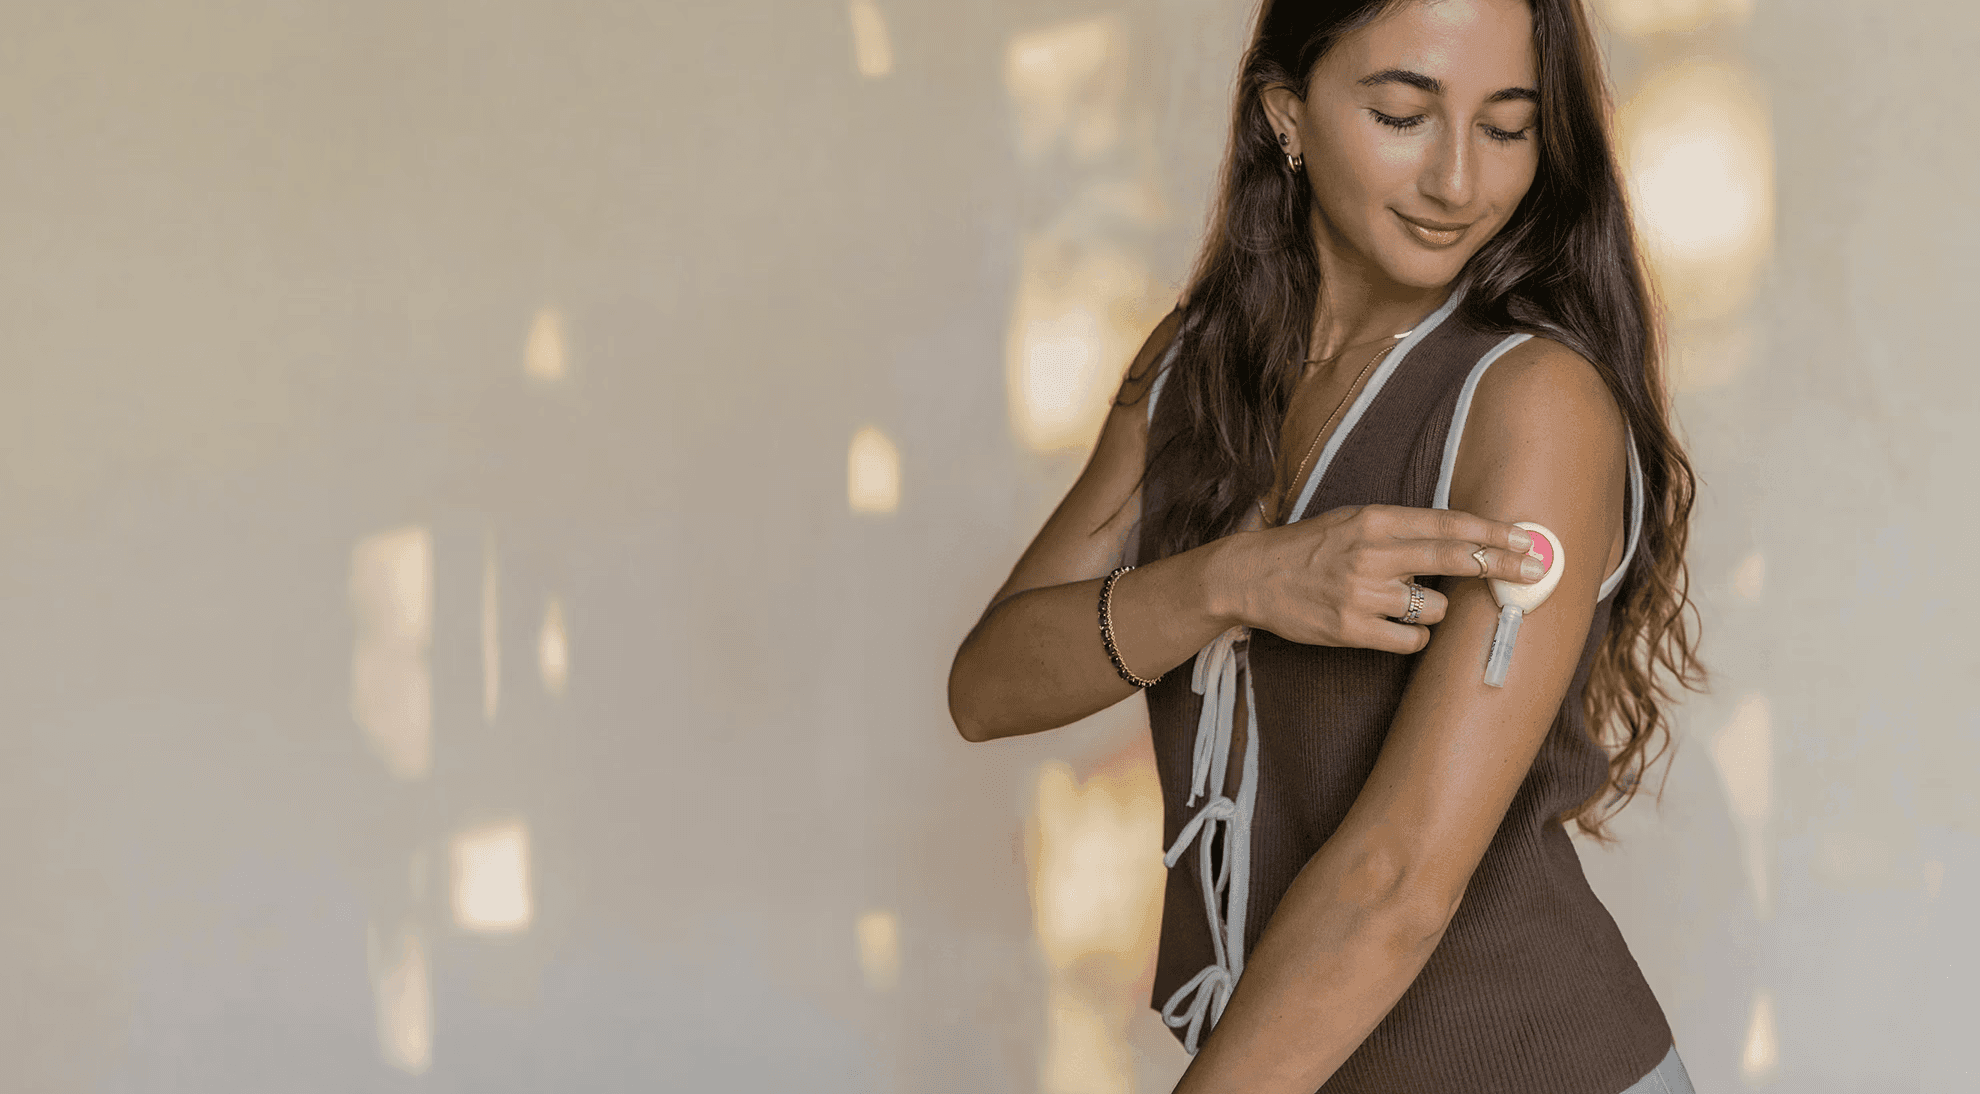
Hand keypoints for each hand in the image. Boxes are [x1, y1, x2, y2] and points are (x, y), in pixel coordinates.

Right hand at [1222, 504, 1541, 653]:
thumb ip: (1403, 529)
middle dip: (1501, 565)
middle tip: (1535, 570)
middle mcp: (1372, 553)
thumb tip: (1464, 540)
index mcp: (1375, 520)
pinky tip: (1393, 627)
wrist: (1253, 576)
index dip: (1492, 533)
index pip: (1448, 524)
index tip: (1527, 538)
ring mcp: (1362, 593)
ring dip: (1433, 610)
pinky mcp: (1351, 629)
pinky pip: (1411, 641)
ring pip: (1435, 608)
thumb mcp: (1354, 521)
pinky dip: (1412, 637)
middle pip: (1454, 559)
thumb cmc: (1311, 548)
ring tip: (1404, 602)